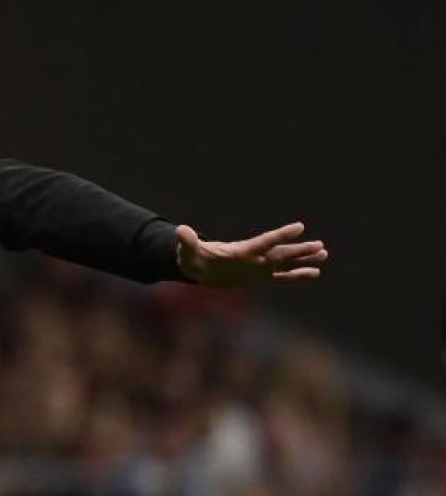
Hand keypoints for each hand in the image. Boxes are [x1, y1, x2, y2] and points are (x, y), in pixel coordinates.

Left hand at [175, 222, 326, 286]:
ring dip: (303, 258)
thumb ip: (188, 242)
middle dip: (299, 249)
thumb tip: (180, 230)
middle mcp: (255, 258)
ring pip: (286, 262)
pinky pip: (283, 277)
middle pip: (281, 252)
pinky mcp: (261, 278)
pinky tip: (314, 272)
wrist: (200, 269)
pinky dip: (298, 275)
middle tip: (320, 244)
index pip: (264, 241)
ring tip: (324, 253)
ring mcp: (260, 267)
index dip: (281, 235)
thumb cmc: (194, 258)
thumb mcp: (188, 251)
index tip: (299, 226)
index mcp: (241, 251)